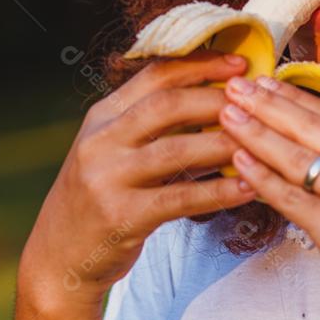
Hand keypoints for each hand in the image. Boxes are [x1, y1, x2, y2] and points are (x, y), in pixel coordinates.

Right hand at [14, 51, 256, 319]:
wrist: (59, 256)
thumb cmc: (102, 195)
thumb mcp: (114, 148)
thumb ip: (152, 122)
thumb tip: (218, 95)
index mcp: (102, 116)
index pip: (156, 75)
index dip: (201, 65)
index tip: (240, 63)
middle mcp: (101, 140)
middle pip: (167, 105)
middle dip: (217, 99)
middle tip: (256, 103)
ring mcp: (107, 178)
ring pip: (175, 150)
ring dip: (223, 144)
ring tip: (260, 143)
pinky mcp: (120, 216)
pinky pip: (179, 198)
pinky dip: (218, 192)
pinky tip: (248, 188)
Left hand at [219, 76, 319, 319]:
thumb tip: (319, 140)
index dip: (295, 95)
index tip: (265, 81)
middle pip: (312, 126)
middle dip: (267, 104)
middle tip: (234, 87)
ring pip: (297, 158)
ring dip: (256, 134)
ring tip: (227, 116)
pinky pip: (291, 198)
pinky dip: (261, 178)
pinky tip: (239, 162)